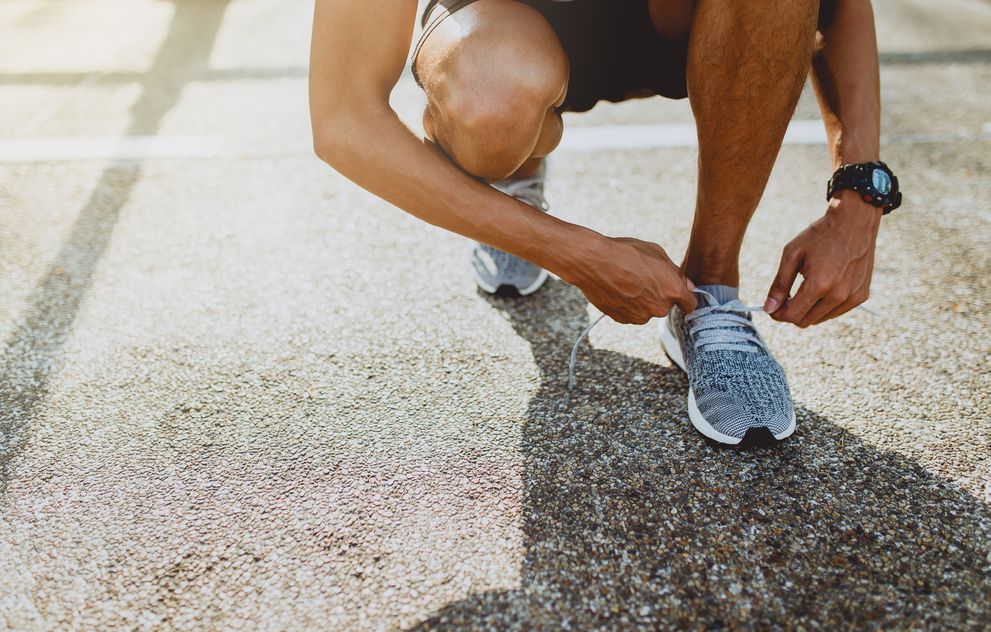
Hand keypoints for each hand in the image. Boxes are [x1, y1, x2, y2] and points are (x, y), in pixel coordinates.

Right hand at [566, 235, 696, 324]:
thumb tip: (687, 286)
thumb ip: (675, 273)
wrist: (593, 262)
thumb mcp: (657, 253)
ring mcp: (640, 317)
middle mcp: (659, 308)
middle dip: (659, 295)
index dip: (686, 298)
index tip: (681, 294)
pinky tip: (618, 288)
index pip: (691, 304)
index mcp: (672, 291)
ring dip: (643, 300)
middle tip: (644, 277)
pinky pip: (631, 313)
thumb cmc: (626, 253)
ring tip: (627, 281)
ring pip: (647, 310)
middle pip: (666, 306)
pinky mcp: (623, 319)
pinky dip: (627, 304)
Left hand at [765, 190, 880, 327]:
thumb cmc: (820, 235)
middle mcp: (839, 295)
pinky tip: (823, 286)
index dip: (778, 314)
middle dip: (791, 312)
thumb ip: (779, 284)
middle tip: (786, 297)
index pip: (792, 315)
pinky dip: (824, 305)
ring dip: (808, 310)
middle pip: (805, 321)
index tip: (772, 307)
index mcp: (819, 285)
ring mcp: (853, 297)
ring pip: (820, 319)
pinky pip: (835, 312)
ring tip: (805, 287)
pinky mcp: (861, 296)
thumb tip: (769, 309)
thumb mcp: (792, 255)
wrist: (854, 222)